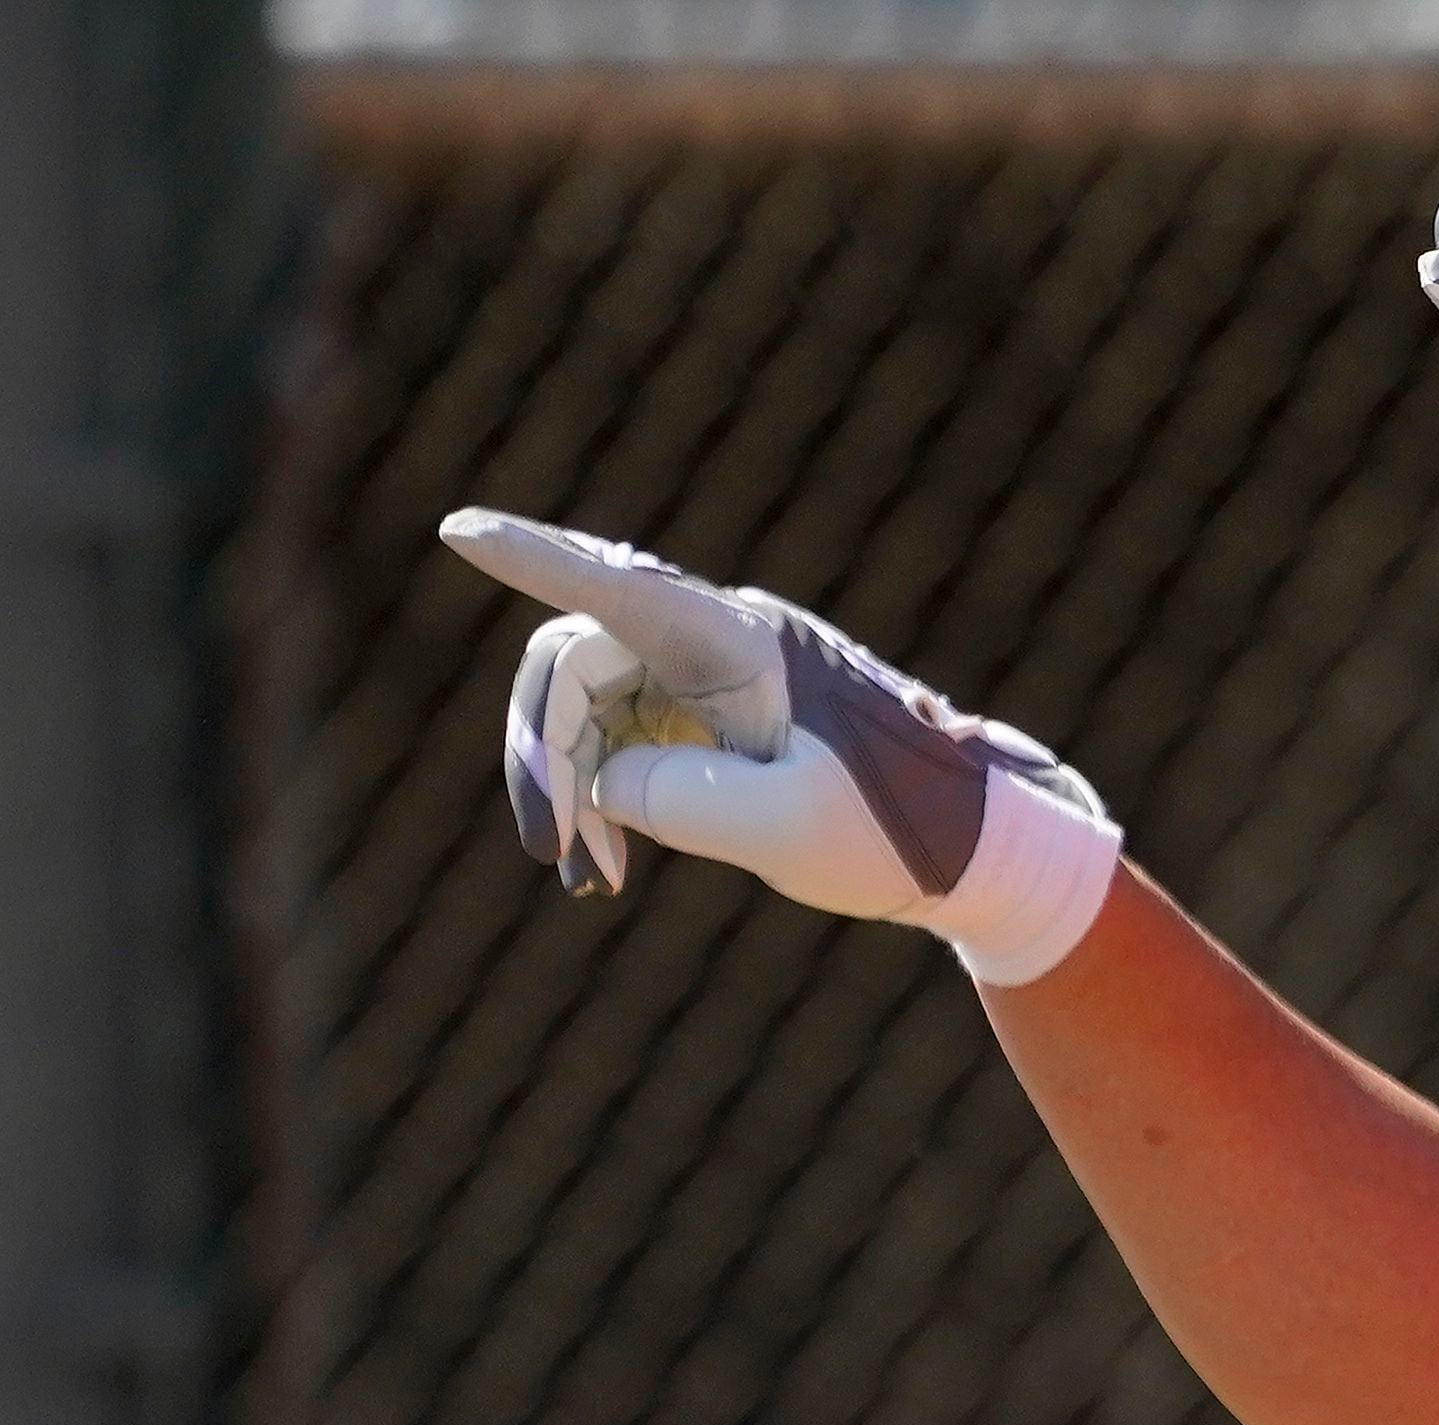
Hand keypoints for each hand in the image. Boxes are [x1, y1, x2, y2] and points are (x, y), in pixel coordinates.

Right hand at [436, 508, 1124, 985]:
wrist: (978, 850)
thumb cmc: (897, 833)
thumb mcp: (780, 831)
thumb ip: (673, 800)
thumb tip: (604, 778)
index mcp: (742, 644)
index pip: (619, 588)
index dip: (533, 558)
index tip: (458, 532)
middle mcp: (719, 641)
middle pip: (576, 663)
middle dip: (543, 751)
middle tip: (549, 847)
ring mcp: (712, 675)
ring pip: (591, 706)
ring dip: (571, 786)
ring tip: (586, 878)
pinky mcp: (714, 716)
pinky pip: (625, 737)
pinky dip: (604, 795)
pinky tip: (606, 863)